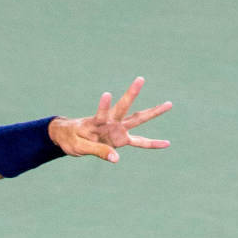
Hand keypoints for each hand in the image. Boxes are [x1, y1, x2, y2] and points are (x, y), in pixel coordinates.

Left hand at [48, 77, 171, 162]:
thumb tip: (117, 158)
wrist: (68, 138)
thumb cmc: (71, 139)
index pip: (102, 112)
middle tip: (140, 78)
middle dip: (132, 93)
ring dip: (152, 111)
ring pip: (137, 119)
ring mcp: (118, 129)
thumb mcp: (80, 146)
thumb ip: (98, 151)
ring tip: (169, 104)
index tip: (107, 94)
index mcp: (96, 122)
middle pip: (124, 107)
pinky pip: (140, 142)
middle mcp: (110, 122)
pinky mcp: (121, 139)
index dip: (104, 105)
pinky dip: (152, 143)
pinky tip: (167, 143)